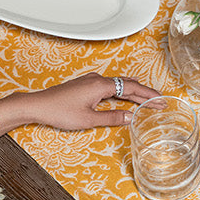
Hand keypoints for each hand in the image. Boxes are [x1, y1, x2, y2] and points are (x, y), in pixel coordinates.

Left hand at [0, 72, 162, 135]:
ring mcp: (90, 81)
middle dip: (144, 93)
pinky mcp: (85, 86)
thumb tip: (130, 118)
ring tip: (146, 100)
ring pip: (118, 85)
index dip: (148, 96)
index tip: (160, 102)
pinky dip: (121, 92)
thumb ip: (111, 118)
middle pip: (127, 85)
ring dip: (133, 92)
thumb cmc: (60, 112)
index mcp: (101, 85)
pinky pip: (109, 87)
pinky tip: (123, 98)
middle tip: (159, 102)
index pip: (131, 89)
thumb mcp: (88, 120)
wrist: (39, 106)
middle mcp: (97, 79)